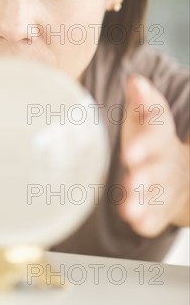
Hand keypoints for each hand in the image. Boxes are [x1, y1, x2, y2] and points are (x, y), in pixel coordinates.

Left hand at [118, 74, 189, 235]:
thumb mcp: (148, 115)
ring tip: (127, 209)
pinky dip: (148, 222)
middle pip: (159, 171)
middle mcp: (166, 164)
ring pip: (158, 196)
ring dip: (143, 202)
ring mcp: (165, 187)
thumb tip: (134, 81)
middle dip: (145, 177)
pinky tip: (136, 223)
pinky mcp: (160, 208)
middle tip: (130, 182)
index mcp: (160, 138)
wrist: (177, 168)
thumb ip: (142, 99)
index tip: (128, 154)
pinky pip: (157, 218)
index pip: (156, 139)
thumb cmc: (150, 136)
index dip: (144, 146)